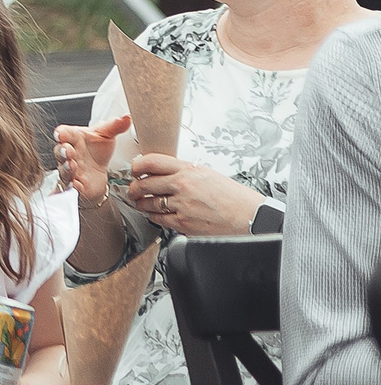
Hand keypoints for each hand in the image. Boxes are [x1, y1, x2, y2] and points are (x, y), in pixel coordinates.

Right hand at [54, 113, 130, 203]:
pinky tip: (75, 186)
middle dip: (62, 151)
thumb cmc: (96, 151)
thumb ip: (115, 126)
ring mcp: (71, 171)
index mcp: (73, 139)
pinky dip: (71, 188)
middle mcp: (69, 155)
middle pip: (60, 152)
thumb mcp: (106, 136)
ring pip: (64, 170)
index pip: (64, 133)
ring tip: (72, 166)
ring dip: (66, 168)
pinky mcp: (76, 187)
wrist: (97, 173)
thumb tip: (127, 117)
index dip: (61, 134)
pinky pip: (70, 188)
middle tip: (68, 150)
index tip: (60, 134)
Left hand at [126, 153, 263, 235]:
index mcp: (189, 170)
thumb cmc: (233, 197)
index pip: (151, 161)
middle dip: (134, 187)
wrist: (250, 217)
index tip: (135, 169)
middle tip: (133, 189)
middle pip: (144, 183)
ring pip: (148, 203)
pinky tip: (155, 215)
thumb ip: (184, 171)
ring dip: (141, 203)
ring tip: (141, 203)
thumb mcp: (208, 174)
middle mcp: (183, 185)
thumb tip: (164, 171)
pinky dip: (153, 217)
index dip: (137, 166)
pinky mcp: (184, 223)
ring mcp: (182, 205)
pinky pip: (159, 219)